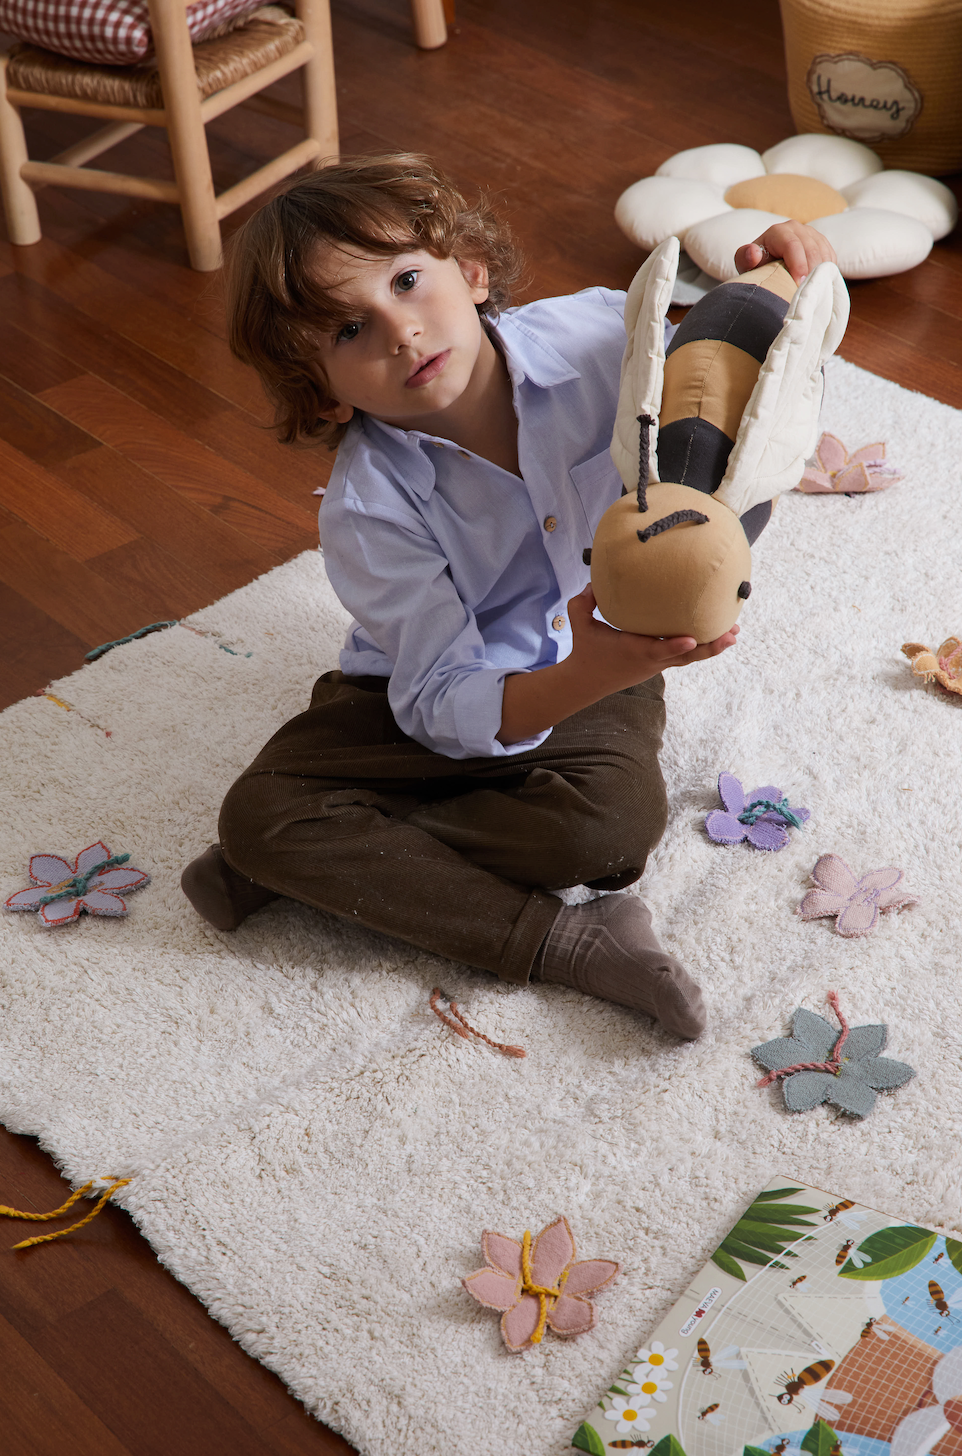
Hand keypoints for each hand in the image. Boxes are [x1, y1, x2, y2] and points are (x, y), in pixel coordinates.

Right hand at [566, 585, 738, 695]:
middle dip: (710, 646)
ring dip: (713, 647)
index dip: (675, 646)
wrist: (587, 681)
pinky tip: (719, 635)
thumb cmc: (585, 649)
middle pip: (686, 656)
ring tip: (734, 634)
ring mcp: (658, 664)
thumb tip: (593, 582)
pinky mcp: (660, 663)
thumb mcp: (580, 624)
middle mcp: (651, 660)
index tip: (692, 639)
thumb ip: (583, 603)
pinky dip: (703, 646)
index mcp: (634, 651)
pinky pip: (686, 655)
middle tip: (731, 634)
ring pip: (690, 657)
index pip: (657, 650)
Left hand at [734, 219, 836, 284]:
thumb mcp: (745, 264)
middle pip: (811, 248)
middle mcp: (797, 228)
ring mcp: (811, 234)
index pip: (792, 245)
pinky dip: (827, 271)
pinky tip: (819, 285)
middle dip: (811, 271)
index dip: (798, 265)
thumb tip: (753, 253)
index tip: (799, 284)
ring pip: (823, 252)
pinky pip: (830, 257)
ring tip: (814, 291)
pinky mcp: (822, 244)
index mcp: (778, 231)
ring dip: (821, 272)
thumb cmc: (755, 267)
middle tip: (808, 292)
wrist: (767, 265)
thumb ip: (745, 258)